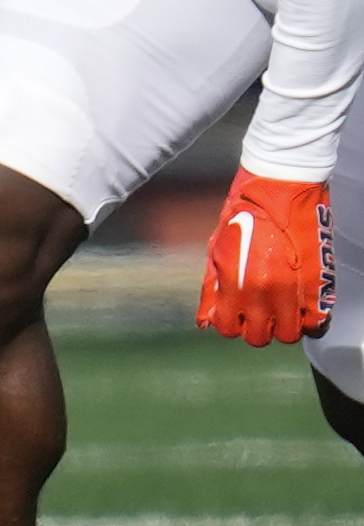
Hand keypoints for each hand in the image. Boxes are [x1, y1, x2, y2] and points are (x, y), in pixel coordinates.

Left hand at [199, 170, 331, 345]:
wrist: (281, 187)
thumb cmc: (243, 213)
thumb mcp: (217, 249)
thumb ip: (211, 288)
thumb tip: (204, 320)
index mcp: (236, 283)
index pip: (229, 329)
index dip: (230, 324)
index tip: (236, 315)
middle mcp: (266, 291)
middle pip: (260, 338)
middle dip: (257, 328)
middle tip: (259, 313)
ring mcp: (295, 289)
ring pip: (289, 333)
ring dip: (283, 325)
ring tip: (281, 309)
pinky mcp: (321, 282)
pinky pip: (317, 320)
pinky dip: (308, 318)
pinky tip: (300, 305)